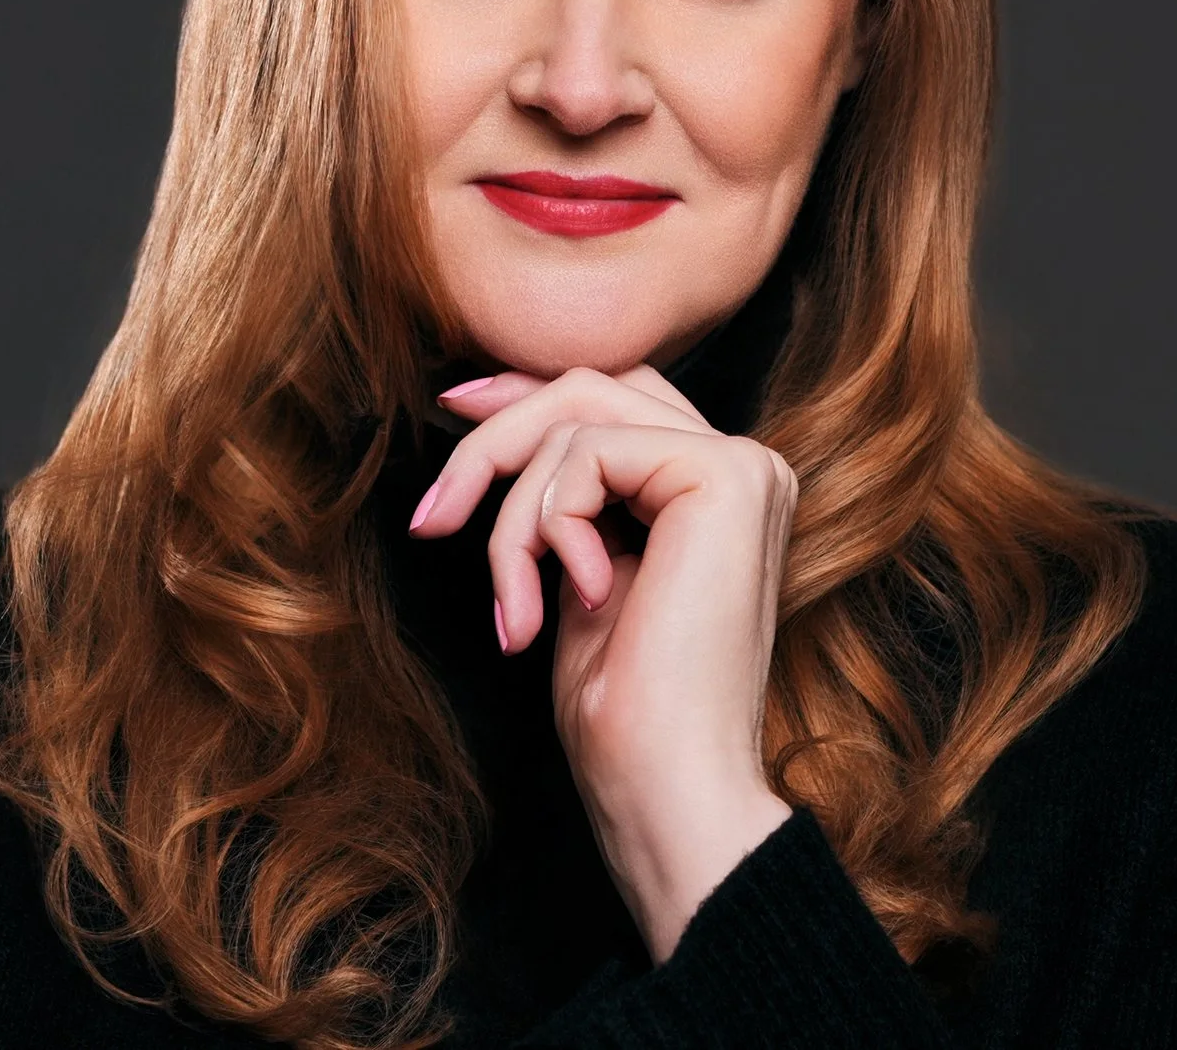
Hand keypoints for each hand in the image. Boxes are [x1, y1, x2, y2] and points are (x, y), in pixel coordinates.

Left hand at [410, 364, 799, 961]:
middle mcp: (744, 467)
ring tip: (511, 604)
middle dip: (495, 439)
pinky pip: (587, 453)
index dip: (528, 391)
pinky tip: (566, 604)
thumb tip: (503, 419)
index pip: (616, 398)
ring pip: (579, 414)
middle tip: (432, 516)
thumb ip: (569, 500)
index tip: (454, 408)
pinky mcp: (725, 477)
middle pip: (592, 388)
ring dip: (511, 512)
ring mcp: (743, 467)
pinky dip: (544, 524)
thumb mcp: (580, 578)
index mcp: (720, 492)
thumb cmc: (624, 716)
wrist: (667, 788)